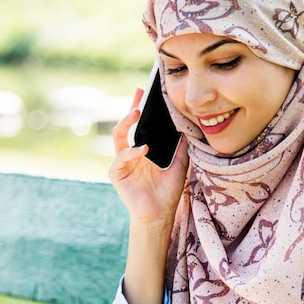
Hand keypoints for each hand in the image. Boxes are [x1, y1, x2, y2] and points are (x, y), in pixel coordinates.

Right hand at [109, 87, 188, 223]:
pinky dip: (132, 152)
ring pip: (118, 136)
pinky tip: (143, 150)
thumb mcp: (179, 162)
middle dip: (131, 107)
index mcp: (142, 148)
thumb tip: (187, 123)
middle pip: (126, 125)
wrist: (159, 213)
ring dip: (125, 123)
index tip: (145, 91)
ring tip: (136, 113)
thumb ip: (180, 144)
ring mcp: (122, 162)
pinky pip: (121, 158)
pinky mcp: (117, 173)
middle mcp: (130, 153)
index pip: (140, 124)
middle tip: (139, 94)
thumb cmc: (167, 190)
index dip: (140, 107)